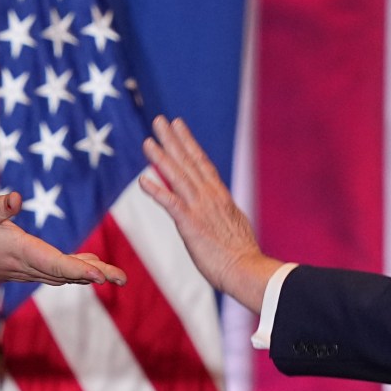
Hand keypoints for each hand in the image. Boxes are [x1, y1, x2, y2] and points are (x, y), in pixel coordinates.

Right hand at [0, 196, 126, 285]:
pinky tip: (86, 265)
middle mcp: (26, 267)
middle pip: (67, 274)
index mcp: (20, 252)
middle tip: (123, 277)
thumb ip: (0, 205)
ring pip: (62, 276)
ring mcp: (24, 272)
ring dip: (87, 275)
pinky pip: (53, 273)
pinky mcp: (22, 270)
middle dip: (96, 275)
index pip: (56, 264)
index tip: (102, 275)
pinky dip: (72, 270)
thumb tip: (17, 197)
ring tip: (112, 274)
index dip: (80, 269)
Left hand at [139, 115, 280, 310]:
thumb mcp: (235, 224)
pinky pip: (170, 203)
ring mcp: (200, 208)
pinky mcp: (191, 224)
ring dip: (161, 157)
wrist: (248, 270)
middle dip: (172, 139)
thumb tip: (219, 208)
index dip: (188, 142)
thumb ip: (223, 212)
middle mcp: (210, 196)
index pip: (202, 162)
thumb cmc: (242, 255)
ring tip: (148, 140)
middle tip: (159, 120)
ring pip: (177, 176)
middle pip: (188, 161)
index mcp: (220, 195)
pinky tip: (142, 180)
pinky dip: (156, 190)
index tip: (179, 126)